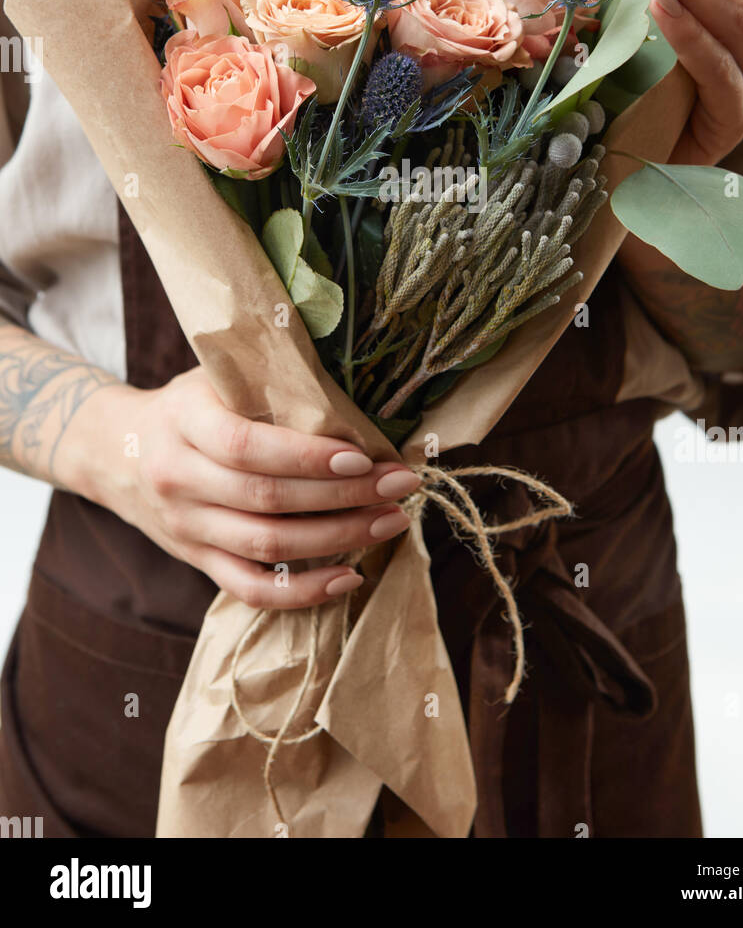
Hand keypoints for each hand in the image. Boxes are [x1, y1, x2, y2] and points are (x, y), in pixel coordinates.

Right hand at [62, 366, 418, 609]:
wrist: (117, 451)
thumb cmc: (188, 405)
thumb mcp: (214, 377)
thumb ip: (268, 383)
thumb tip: (356, 396)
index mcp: (184, 422)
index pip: (247, 446)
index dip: (306, 456)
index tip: (362, 457)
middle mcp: (179, 479)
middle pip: (266, 499)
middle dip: (343, 497)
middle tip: (399, 486)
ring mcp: (186, 527)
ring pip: (266, 547)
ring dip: (337, 539)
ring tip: (390, 522)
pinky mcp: (196, 561)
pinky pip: (250, 589)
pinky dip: (303, 592)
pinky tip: (350, 577)